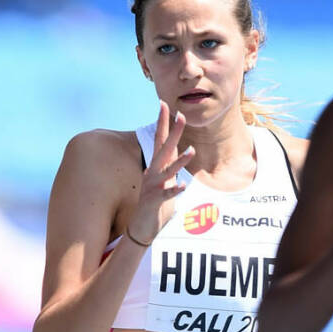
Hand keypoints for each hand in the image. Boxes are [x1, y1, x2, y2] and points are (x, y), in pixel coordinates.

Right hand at [127, 101, 194, 244]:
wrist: (141, 227)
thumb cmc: (154, 204)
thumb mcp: (164, 181)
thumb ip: (170, 167)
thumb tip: (177, 152)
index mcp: (156, 167)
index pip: (160, 140)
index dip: (163, 123)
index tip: (165, 104)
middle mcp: (153, 173)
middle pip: (164, 148)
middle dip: (173, 132)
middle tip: (181, 115)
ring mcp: (153, 186)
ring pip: (168, 171)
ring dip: (180, 161)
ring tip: (191, 151)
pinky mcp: (154, 201)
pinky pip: (166, 195)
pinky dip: (174, 190)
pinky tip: (182, 186)